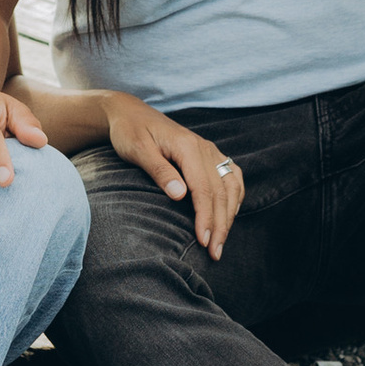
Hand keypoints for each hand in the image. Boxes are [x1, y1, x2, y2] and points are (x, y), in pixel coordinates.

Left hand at [100, 95, 245, 255]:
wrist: (130, 113)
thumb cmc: (130, 132)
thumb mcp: (137, 150)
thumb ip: (159, 171)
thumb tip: (180, 196)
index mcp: (187, 146)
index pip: (203, 188)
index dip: (205, 217)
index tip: (203, 241)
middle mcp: (204, 147)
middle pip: (220, 191)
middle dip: (220, 224)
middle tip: (214, 253)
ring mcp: (209, 150)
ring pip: (230, 186)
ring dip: (229, 215)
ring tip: (221, 241)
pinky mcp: (209, 154)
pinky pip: (232, 176)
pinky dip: (234, 197)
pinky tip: (230, 214)